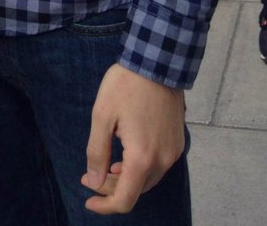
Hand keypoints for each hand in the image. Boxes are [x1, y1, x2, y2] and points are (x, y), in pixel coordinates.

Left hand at [81, 64, 184, 214]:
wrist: (158, 61)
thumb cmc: (126, 85)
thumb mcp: (102, 115)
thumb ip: (96, 152)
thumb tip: (94, 182)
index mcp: (142, 158)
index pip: (125, 200)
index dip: (105, 205)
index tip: (87, 199)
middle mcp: (162, 160)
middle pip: (136, 191)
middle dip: (111, 188)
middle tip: (90, 175)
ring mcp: (173, 152)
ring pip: (147, 180)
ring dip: (126, 178)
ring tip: (106, 164)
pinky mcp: (178, 142)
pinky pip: (158, 166)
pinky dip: (140, 168)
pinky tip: (126, 155)